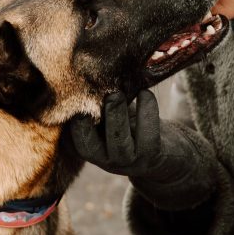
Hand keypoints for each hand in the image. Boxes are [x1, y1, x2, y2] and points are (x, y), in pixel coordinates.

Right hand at [67, 89, 189, 180]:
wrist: (166, 150)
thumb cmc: (129, 125)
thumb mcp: (108, 115)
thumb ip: (95, 102)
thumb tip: (81, 72)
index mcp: (88, 149)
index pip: (69, 138)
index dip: (67, 117)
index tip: (71, 92)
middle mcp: (104, 160)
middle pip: (87, 144)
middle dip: (87, 121)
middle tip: (91, 96)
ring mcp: (128, 161)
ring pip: (118, 142)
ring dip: (116, 115)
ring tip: (116, 94)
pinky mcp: (152, 155)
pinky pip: (148, 134)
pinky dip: (147, 110)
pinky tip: (145, 93)